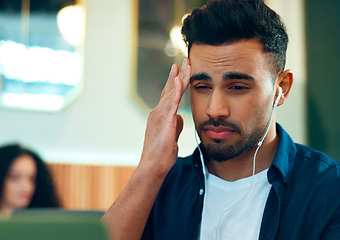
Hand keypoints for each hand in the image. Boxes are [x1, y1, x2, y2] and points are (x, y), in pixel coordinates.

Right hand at [140, 58, 191, 173]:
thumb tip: (180, 117)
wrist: (154, 166)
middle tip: (185, 59)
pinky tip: (179, 80)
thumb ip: (175, 124)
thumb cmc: (162, 154)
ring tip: (186, 64)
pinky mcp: (165, 121)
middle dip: (178, 73)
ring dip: (180, 77)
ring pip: (171, 92)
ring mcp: (160, 115)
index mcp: (160, 114)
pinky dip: (175, 90)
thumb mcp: (172, 135)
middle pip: (170, 88)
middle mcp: (158, 111)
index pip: (169, 93)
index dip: (176, 80)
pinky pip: (171, 103)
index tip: (181, 68)